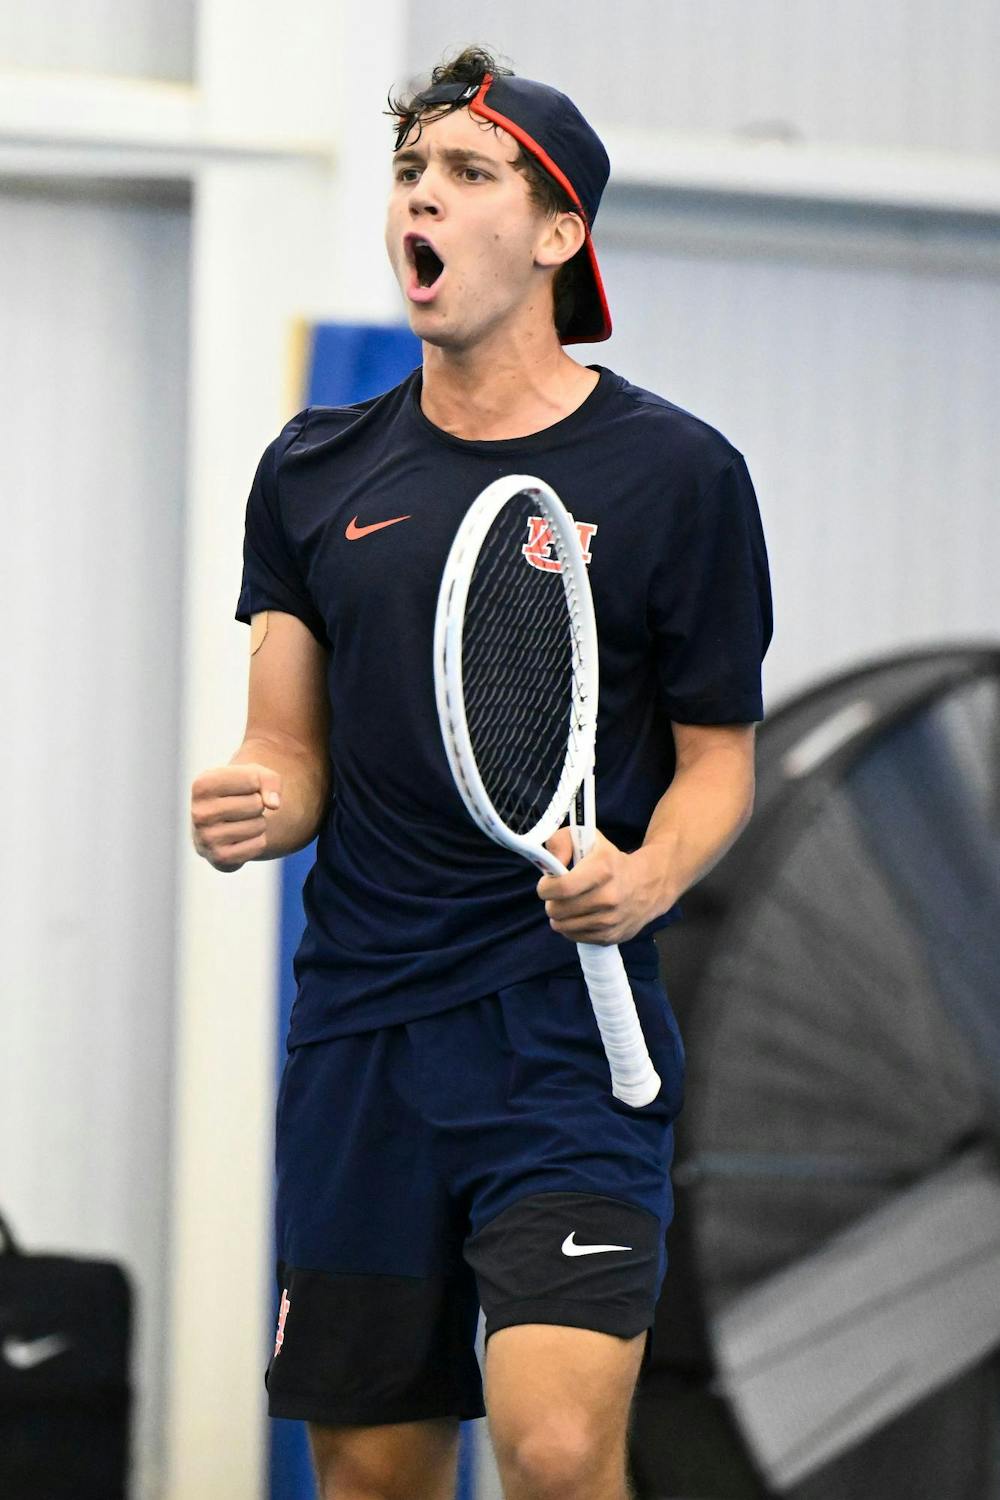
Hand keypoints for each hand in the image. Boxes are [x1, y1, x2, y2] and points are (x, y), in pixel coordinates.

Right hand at [190, 762, 281, 872]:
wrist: (221, 823)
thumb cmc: (239, 792)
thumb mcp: (253, 775)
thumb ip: (269, 779)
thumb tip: (274, 805)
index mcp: (202, 785)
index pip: (252, 780)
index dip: (257, 783)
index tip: (243, 788)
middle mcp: (199, 813)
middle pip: (256, 804)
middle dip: (257, 805)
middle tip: (242, 808)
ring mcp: (207, 838)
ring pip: (259, 825)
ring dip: (258, 823)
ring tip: (241, 822)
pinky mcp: (220, 858)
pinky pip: (259, 845)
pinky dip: (258, 841)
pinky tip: (241, 838)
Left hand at [536, 827, 664, 944]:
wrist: (649, 884)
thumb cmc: (611, 861)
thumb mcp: (589, 839)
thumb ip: (561, 842)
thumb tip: (549, 865)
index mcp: (603, 870)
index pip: (562, 887)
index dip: (546, 887)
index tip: (547, 883)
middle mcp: (608, 897)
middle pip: (558, 910)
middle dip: (551, 901)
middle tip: (558, 894)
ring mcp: (610, 920)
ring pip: (562, 927)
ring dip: (559, 916)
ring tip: (568, 904)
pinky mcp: (611, 937)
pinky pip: (574, 937)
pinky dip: (571, 928)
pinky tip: (579, 915)